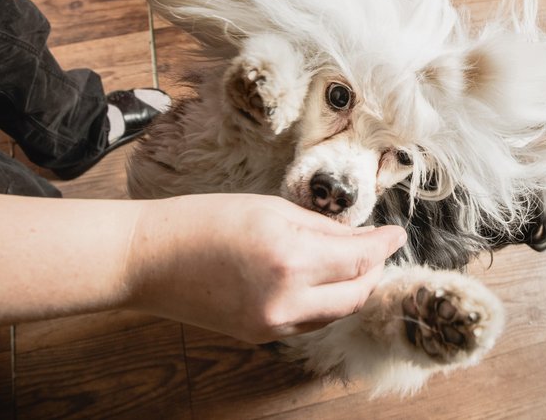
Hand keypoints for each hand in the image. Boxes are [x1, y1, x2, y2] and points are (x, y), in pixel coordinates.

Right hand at [125, 194, 406, 342]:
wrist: (149, 259)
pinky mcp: (259, 336)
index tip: (396, 234)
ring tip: (352, 263)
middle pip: (355, 294)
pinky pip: (307, 323)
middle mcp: (286, 300)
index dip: (383, 245)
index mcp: (290, 258)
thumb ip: (320, 228)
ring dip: (350, 289)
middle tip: (378, 248)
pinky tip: (321, 281)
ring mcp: (272, 325)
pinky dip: (323, 303)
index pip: (358, 258)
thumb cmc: (203, 220)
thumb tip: (358, 237)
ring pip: (334, 313)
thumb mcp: (269, 209)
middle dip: (373, 271)